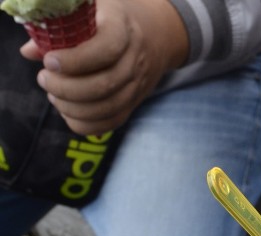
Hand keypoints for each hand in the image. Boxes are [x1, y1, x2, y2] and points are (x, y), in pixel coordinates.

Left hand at [20, 0, 188, 134]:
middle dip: (66, 88)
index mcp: (123, 29)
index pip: (106, 50)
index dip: (75, 60)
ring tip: (53, 95)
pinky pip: (110, 123)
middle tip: (44, 79)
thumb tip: (30, 52)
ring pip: (107, 108)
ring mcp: (137, 85)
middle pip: (104, 85)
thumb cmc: (111, 19)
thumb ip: (59, 27)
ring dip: (72, 107)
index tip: (49, 61)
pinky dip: (84, 124)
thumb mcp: (89, 10)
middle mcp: (135, 60)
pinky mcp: (134, 103)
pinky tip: (67, 110)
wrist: (155, 36)